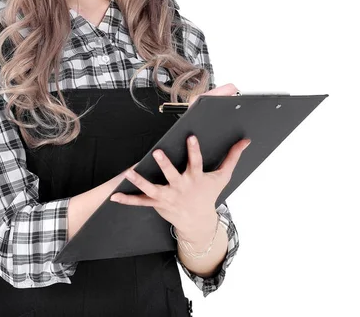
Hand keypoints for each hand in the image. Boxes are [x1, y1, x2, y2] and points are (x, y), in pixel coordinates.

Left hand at [109, 83, 250, 243]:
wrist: (198, 222)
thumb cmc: (208, 194)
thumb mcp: (222, 177)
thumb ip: (232, 157)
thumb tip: (246, 140)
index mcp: (195, 178)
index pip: (196, 162)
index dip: (194, 150)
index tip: (190, 137)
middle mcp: (180, 187)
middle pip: (171, 174)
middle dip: (164, 164)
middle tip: (157, 152)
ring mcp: (167, 196)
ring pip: (152, 188)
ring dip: (140, 181)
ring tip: (129, 172)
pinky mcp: (157, 204)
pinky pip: (140, 202)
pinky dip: (127, 200)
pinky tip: (114, 197)